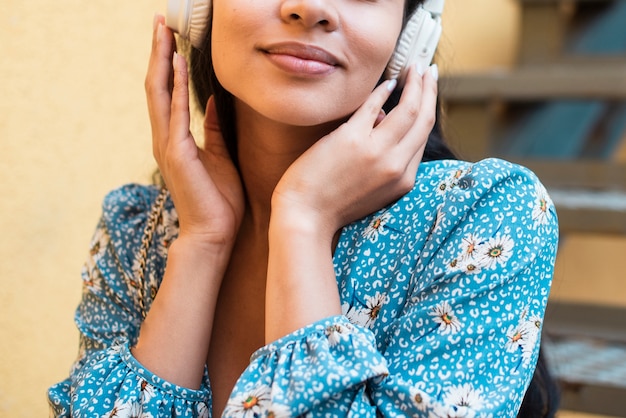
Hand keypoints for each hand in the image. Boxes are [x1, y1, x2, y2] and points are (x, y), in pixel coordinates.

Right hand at [145, 16, 244, 248]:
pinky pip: (175, 113)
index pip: (167, 91)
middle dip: (159, 52)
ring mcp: (167, 145)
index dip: (167, 63)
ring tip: (164, 31)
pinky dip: (176, 87)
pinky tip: (178, 64)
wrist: (215, 233)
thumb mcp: (219, 154)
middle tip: (160, 22)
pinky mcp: (176, 154)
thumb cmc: (219, 199)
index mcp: (175, 138)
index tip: (172, 36)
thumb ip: (213, 128)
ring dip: (162, 60)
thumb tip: (216, 102)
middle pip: (157, 85)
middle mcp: (165, 137)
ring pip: (159, 93)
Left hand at [272, 64, 437, 236]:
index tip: (428, 93)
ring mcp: (375, 151)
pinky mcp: (352, 138)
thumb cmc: (333, 205)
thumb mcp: (373, 189)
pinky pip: (374, 105)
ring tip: (414, 67)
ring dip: (415, 83)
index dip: (429, 111)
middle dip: (430, 91)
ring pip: (409, 109)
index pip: (423, 139)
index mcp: (403, 180)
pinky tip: (387, 82)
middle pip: (424, 120)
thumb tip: (384, 118)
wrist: (306, 217)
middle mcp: (395, 165)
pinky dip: (383, 90)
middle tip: (428, 70)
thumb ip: (385, 160)